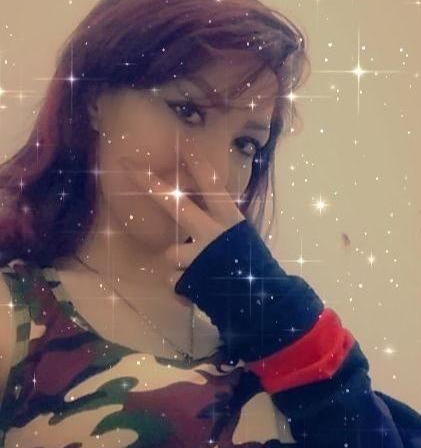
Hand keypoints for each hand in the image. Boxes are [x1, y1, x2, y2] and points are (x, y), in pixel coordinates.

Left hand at [121, 138, 245, 294]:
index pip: (214, 187)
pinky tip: (196, 294)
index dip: (199, 165)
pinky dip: (181, 289)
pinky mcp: (189, 282)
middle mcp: (213, 234)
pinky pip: (173, 281)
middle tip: (130, 167)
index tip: (185, 144)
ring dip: (178, 265)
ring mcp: (199, 258)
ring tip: (195, 276)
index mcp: (230, 221)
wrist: (261, 303)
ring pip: (170, 254)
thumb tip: (200, 211)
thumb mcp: (241, 239)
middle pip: (177, 206)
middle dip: (152, 185)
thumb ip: (220, 225)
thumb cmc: (250, 267)